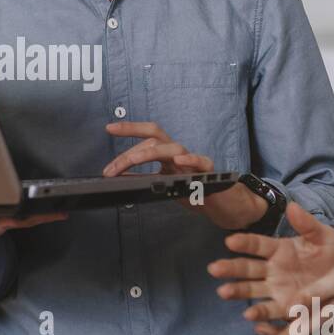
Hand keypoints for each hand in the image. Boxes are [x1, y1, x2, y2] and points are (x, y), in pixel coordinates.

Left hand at [102, 120, 264, 228]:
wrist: (225, 207)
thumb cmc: (195, 192)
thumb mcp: (164, 185)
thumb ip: (144, 179)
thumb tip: (118, 176)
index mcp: (168, 156)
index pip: (148, 136)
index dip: (129, 129)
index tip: (109, 127)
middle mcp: (180, 155)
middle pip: (155, 139)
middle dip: (130, 153)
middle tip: (111, 169)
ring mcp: (195, 163)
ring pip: (173, 148)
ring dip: (149, 154)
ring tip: (132, 162)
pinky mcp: (211, 174)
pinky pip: (202, 162)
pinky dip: (191, 160)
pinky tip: (180, 160)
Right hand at [207, 202, 333, 334]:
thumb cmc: (332, 254)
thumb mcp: (323, 236)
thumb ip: (307, 224)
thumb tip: (292, 206)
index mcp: (279, 250)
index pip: (257, 245)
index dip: (244, 243)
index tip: (230, 241)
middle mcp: (272, 270)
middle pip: (247, 269)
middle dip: (230, 269)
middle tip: (214, 269)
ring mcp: (277, 290)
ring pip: (252, 291)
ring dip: (237, 292)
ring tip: (224, 292)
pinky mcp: (285, 309)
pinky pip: (269, 313)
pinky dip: (259, 316)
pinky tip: (250, 317)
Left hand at [236, 249, 333, 334]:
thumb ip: (313, 293)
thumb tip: (288, 309)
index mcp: (323, 315)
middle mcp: (323, 317)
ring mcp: (328, 311)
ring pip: (296, 327)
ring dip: (276, 334)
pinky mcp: (331, 303)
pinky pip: (305, 316)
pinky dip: (289, 320)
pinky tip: (282, 318)